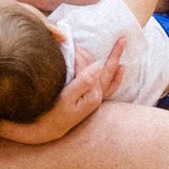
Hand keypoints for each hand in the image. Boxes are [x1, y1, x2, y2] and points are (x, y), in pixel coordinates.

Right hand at [0, 36, 125, 142]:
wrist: (47, 130)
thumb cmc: (53, 113)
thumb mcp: (66, 97)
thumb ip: (83, 81)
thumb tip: (98, 64)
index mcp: (93, 94)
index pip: (88, 65)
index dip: (78, 53)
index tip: (67, 43)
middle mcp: (97, 96)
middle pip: (101, 67)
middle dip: (95, 51)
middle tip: (91, 38)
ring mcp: (95, 98)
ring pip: (108, 74)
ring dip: (114, 58)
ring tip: (121, 43)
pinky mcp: (91, 100)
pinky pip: (109, 86)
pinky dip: (116, 77)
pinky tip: (122, 68)